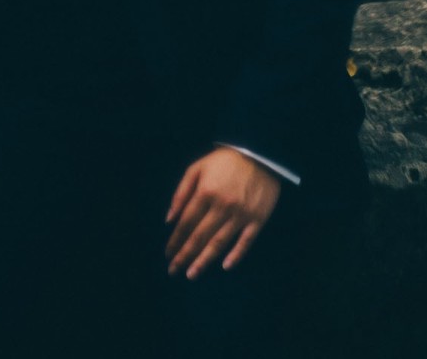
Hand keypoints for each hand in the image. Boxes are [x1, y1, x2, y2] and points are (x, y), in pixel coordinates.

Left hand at [164, 148, 280, 279]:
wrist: (259, 153)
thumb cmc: (224, 162)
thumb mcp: (197, 168)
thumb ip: (181, 192)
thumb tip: (169, 219)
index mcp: (205, 192)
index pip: (186, 222)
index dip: (175, 240)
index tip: (167, 254)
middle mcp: (221, 206)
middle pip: (200, 236)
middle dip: (185, 255)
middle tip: (174, 271)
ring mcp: (241, 214)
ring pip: (219, 243)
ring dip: (204, 260)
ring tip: (192, 274)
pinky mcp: (257, 220)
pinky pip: (246, 242)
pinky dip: (236, 255)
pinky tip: (225, 267)